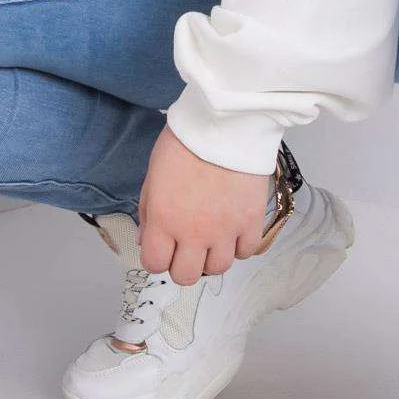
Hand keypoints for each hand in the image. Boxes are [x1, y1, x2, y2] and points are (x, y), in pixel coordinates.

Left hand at [137, 123, 273, 285]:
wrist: (225, 123)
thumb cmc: (186, 142)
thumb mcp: (153, 176)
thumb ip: (149, 213)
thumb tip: (147, 240)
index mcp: (163, 220)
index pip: (155, 264)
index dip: (158, 257)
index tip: (163, 246)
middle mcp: (193, 232)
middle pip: (186, 276)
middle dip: (183, 263)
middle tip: (187, 246)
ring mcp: (224, 230)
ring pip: (217, 268)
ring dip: (212, 256)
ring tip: (213, 236)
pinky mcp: (251, 221)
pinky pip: (246, 251)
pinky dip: (239, 245)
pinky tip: (233, 229)